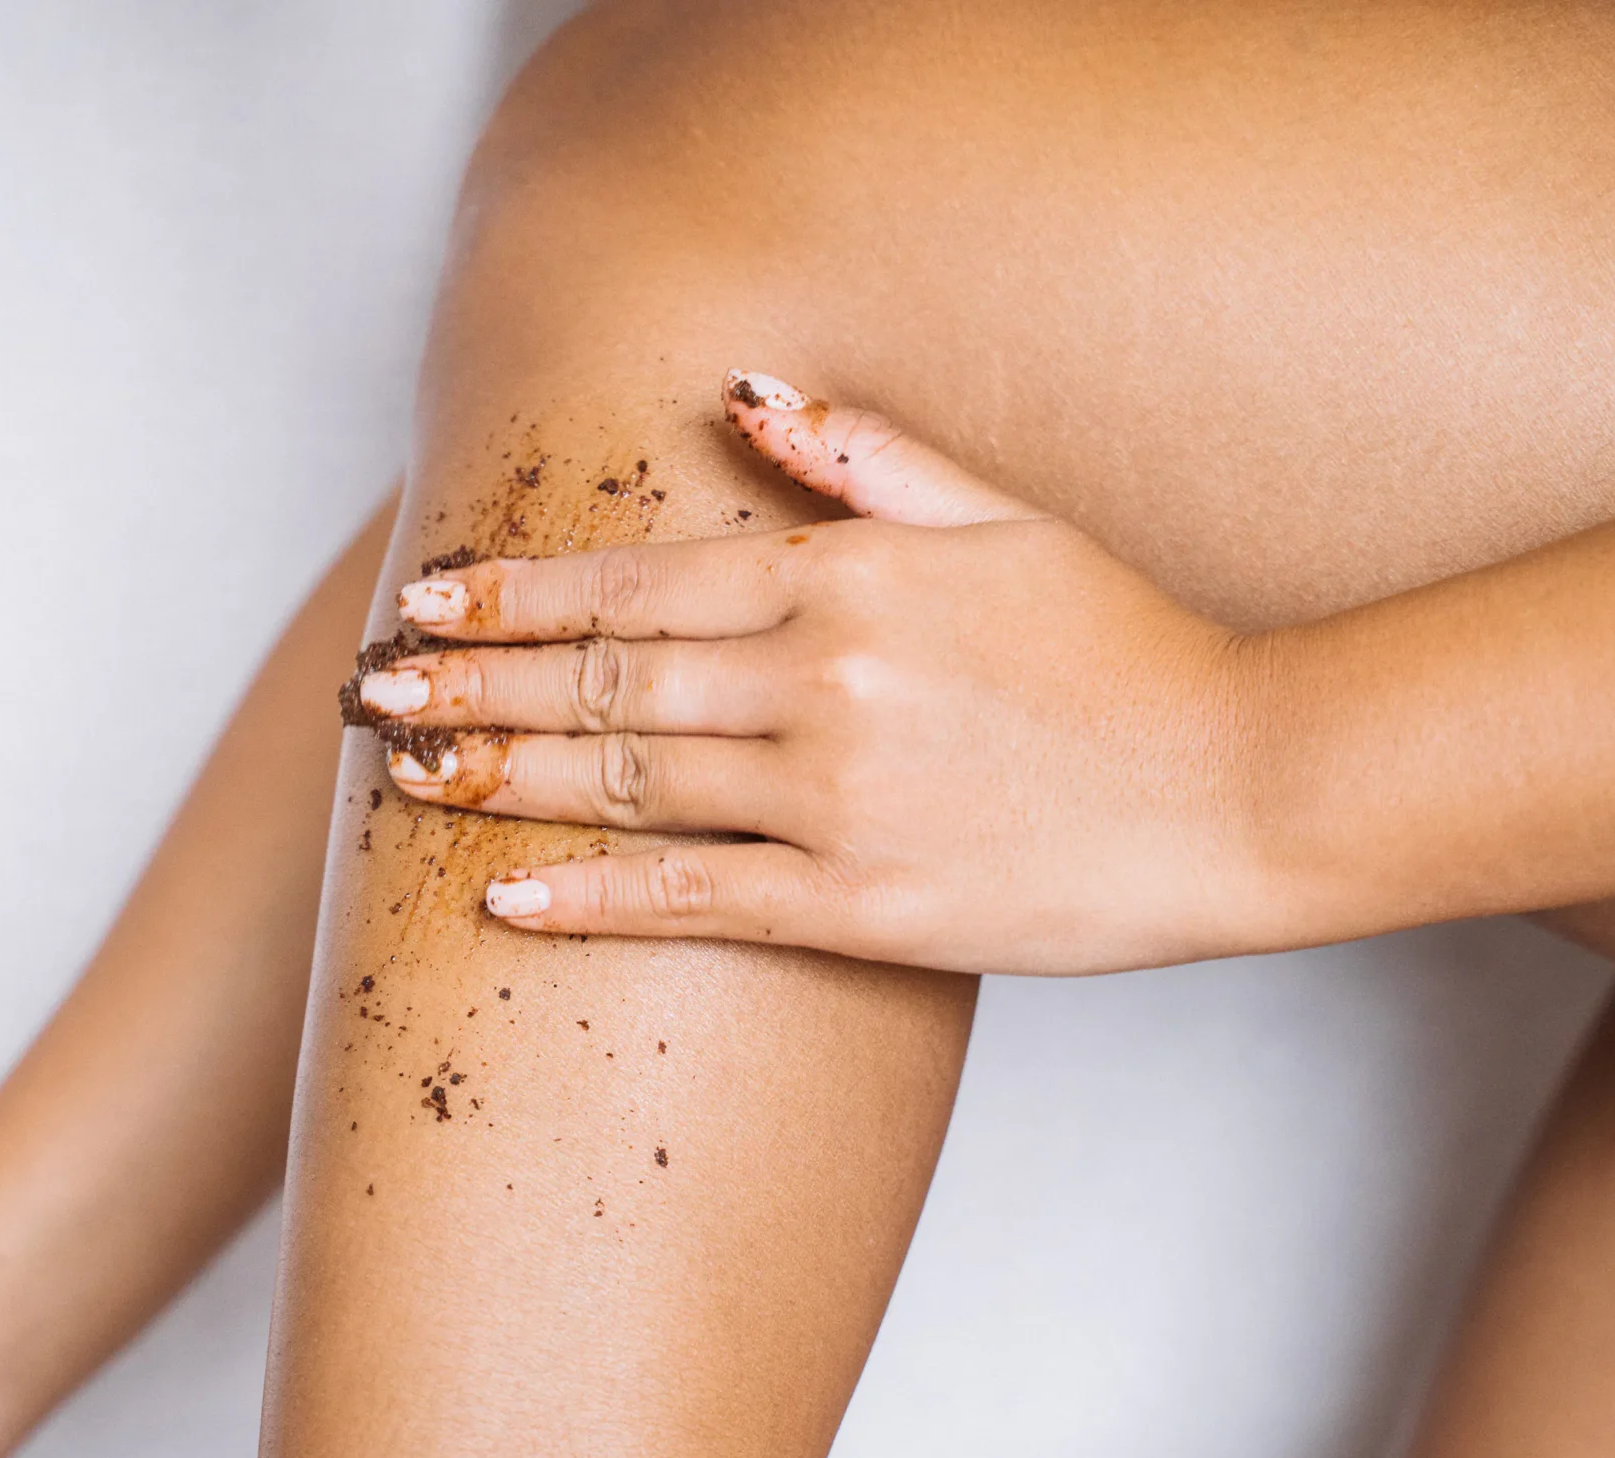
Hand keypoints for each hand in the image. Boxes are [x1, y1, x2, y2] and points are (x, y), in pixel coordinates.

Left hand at [355, 370, 1273, 974]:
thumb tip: (745, 394)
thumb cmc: (1128, 649)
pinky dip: (594, 895)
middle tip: (369, 696)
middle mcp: (819, 681)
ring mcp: (836, 797)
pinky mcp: (865, 905)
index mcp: (845, 579)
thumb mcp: (1006, 517)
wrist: (1244, 786)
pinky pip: (696, 899)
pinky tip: (508, 896)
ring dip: (500, 779)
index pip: (632, 585)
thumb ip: (865, 458)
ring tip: (409, 776)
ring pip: (624, 783)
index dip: (513, 595)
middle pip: (599, 685)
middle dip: (467, 686)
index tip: (423, 602)